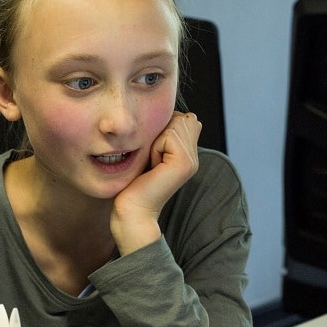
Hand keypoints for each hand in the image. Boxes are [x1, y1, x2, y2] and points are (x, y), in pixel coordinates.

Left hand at [111, 111, 201, 254]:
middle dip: (160, 133)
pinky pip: (169, 135)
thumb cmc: (133, 184)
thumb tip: (171, 114)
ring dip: (156, 140)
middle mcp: (194, 156)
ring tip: (152, 163)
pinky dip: (155, 147)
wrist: (133, 211)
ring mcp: (192, 160)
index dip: (162, 130)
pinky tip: (153, 166)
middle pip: (180, 117)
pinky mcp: (185, 162)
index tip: (152, 155)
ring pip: (175, 124)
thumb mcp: (149, 153)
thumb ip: (163, 135)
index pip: (183, 118)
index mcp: (187, 153)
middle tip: (152, 160)